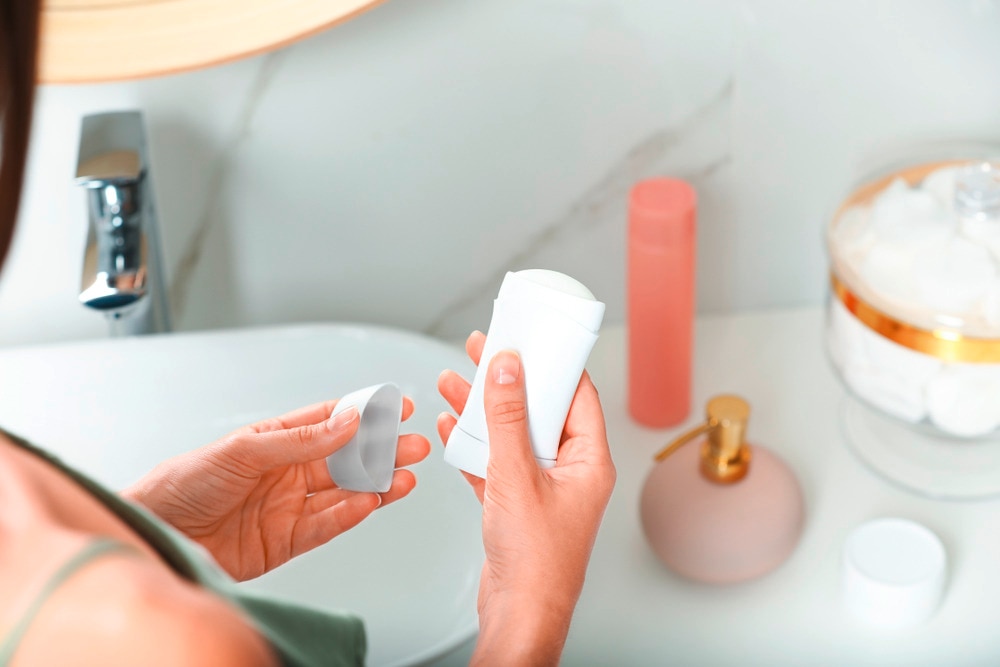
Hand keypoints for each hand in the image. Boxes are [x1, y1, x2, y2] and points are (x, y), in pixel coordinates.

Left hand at [123, 398, 429, 580]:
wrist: (155, 535)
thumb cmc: (181, 484)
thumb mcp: (243, 450)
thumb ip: (300, 439)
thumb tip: (348, 421)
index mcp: (275, 440)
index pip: (331, 421)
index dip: (366, 413)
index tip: (398, 406)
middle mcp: (287, 471)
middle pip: (347, 458)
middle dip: (383, 450)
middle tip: (414, 444)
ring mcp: (289, 506)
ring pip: (345, 492)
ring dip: (377, 483)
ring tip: (404, 477)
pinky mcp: (286, 540)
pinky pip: (328, 525)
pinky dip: (352, 514)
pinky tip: (372, 502)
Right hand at [437, 332, 615, 665]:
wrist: (519, 613)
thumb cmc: (537, 561)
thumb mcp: (517, 477)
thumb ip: (509, 420)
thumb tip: (508, 371)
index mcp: (588, 461)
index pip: (576, 395)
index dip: (552, 363)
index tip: (530, 338)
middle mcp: (569, 470)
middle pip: (538, 410)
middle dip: (508, 381)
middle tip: (484, 349)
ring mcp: (542, 487)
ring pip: (511, 434)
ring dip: (482, 410)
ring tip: (455, 381)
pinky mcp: (516, 503)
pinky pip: (494, 462)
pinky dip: (473, 445)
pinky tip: (451, 428)